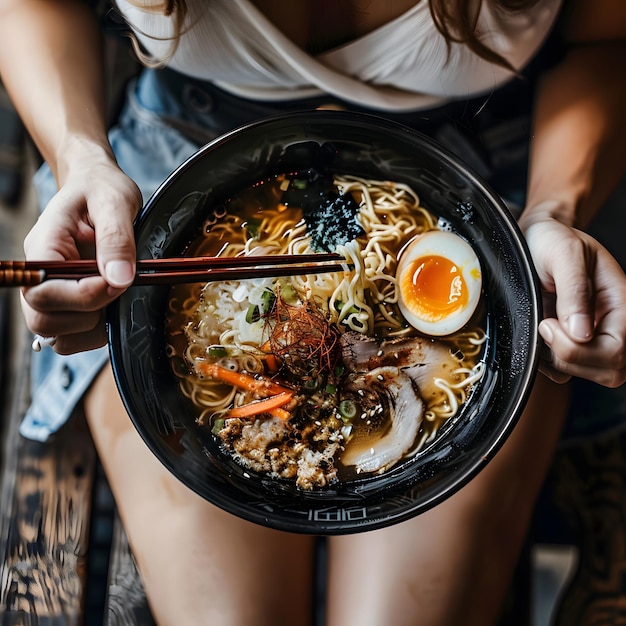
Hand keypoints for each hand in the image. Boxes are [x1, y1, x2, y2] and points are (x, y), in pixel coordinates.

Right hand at [21, 153, 141, 353]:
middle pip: (42, 320)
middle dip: (86, 314)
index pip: (42, 289)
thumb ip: (116, 239)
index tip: (117, 280)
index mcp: (43, 246)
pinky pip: (72, 337)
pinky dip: (95, 333)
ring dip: (91, 328)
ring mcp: (52, 292)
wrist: (99, 187)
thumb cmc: (102, 189)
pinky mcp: (68, 304)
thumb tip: (120, 278)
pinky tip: (114, 308)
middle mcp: (39, 274)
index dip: (83, 295)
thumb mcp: (115, 202)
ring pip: (56, 335)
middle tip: (118, 288)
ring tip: (116, 298)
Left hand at [523, 218, 625, 386]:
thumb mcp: (564, 253)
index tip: (548, 323)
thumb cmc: (552, 240)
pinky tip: (540, 333)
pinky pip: (564, 371)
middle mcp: (614, 324)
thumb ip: (574, 289)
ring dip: (555, 357)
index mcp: (623, 303)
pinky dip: (546, 360)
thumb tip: (582, 333)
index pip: (618, 351)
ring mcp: (595, 337)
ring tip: (542, 323)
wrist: (536, 238)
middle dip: (568, 355)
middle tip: (544, 323)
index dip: (578, 349)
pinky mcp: (573, 344)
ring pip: (586, 374)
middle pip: (610, 371)